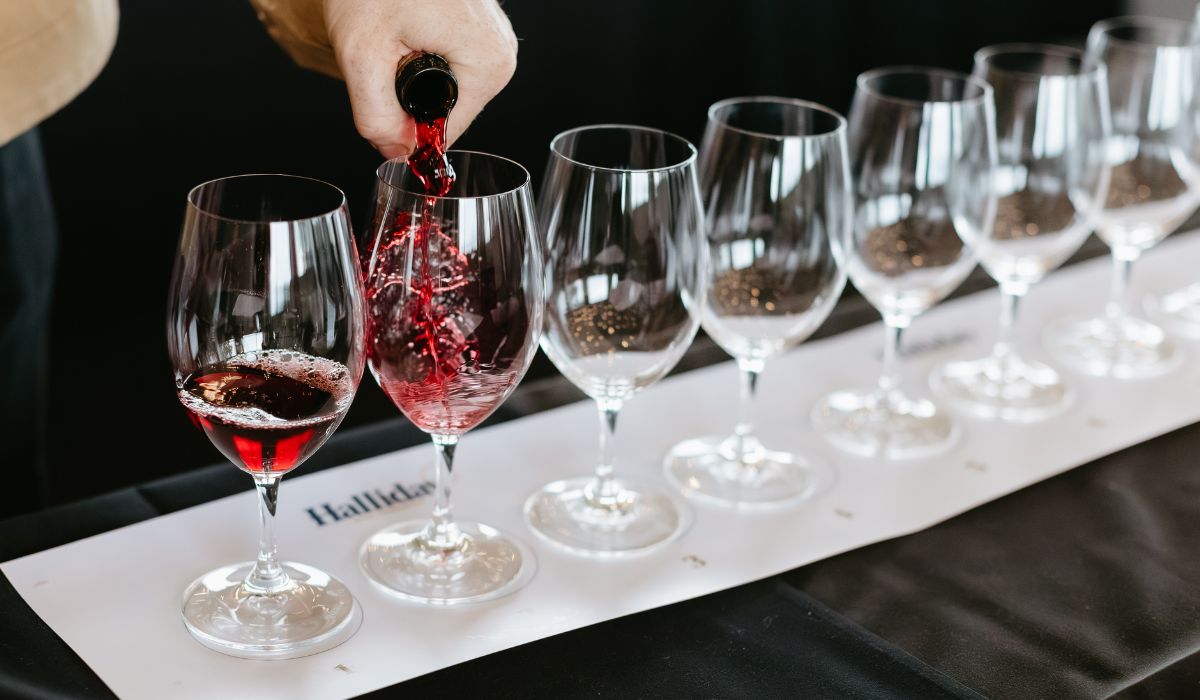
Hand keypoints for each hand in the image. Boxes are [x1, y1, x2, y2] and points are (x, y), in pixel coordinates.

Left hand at [324, 0, 517, 158]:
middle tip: (384, 48)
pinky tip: (401, 25)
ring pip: (444, 86)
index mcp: (490, 66)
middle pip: (448, 110)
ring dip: (410, 70)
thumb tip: (395, 154)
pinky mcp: (480, 25)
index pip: (448, 132)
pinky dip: (418, 51)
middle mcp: (503, 53)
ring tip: (392, 31)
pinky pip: (447, 60)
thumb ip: (376, 117)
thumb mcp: (362, 54)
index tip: (380, 82)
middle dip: (407, 94)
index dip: (406, 125)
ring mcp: (494, 37)